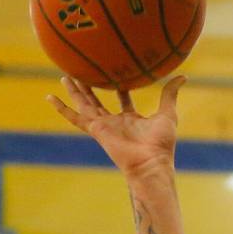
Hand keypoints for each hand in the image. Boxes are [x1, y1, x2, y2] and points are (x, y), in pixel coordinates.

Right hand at [46, 75, 184, 177]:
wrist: (151, 163)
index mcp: (132, 119)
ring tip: (65, 75)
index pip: (123, 98)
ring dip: (75, 90)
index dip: (120, 86)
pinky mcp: (96, 130)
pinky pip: (75, 117)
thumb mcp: (168, 113)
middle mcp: (116, 122)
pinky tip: (49, 97)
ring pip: (85, 104)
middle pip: (100, 100)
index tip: (115, 70)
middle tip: (82, 70)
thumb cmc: (161, 144)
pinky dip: (62, 108)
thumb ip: (170, 94)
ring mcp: (104, 126)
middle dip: (92, 86)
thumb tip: (182, 76)